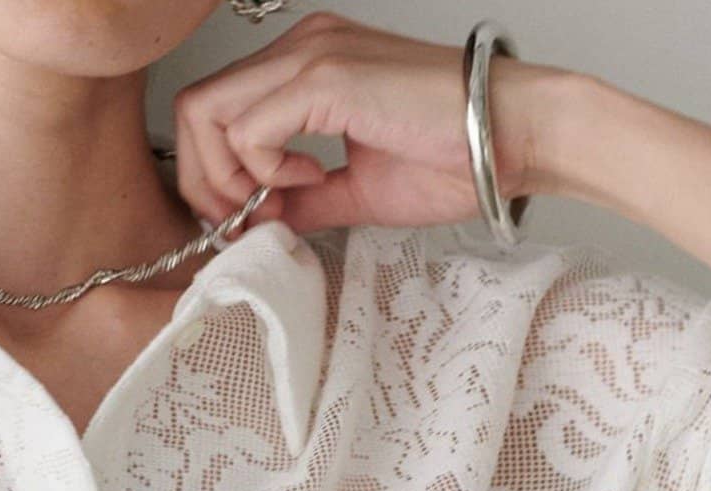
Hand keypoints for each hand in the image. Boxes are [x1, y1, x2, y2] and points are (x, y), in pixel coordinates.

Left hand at [171, 10, 562, 233]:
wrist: (512, 137)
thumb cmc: (456, 155)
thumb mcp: (359, 189)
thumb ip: (306, 201)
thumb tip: (268, 223)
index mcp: (308, 64)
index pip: (219, 109)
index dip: (216, 176)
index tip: (249, 220)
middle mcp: (301, 47)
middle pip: (198, 109)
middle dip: (205, 182)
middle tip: (246, 223)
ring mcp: (309, 55)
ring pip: (208, 114)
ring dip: (226, 179)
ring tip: (276, 208)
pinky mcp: (324, 77)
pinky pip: (249, 129)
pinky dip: (261, 171)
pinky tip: (309, 183)